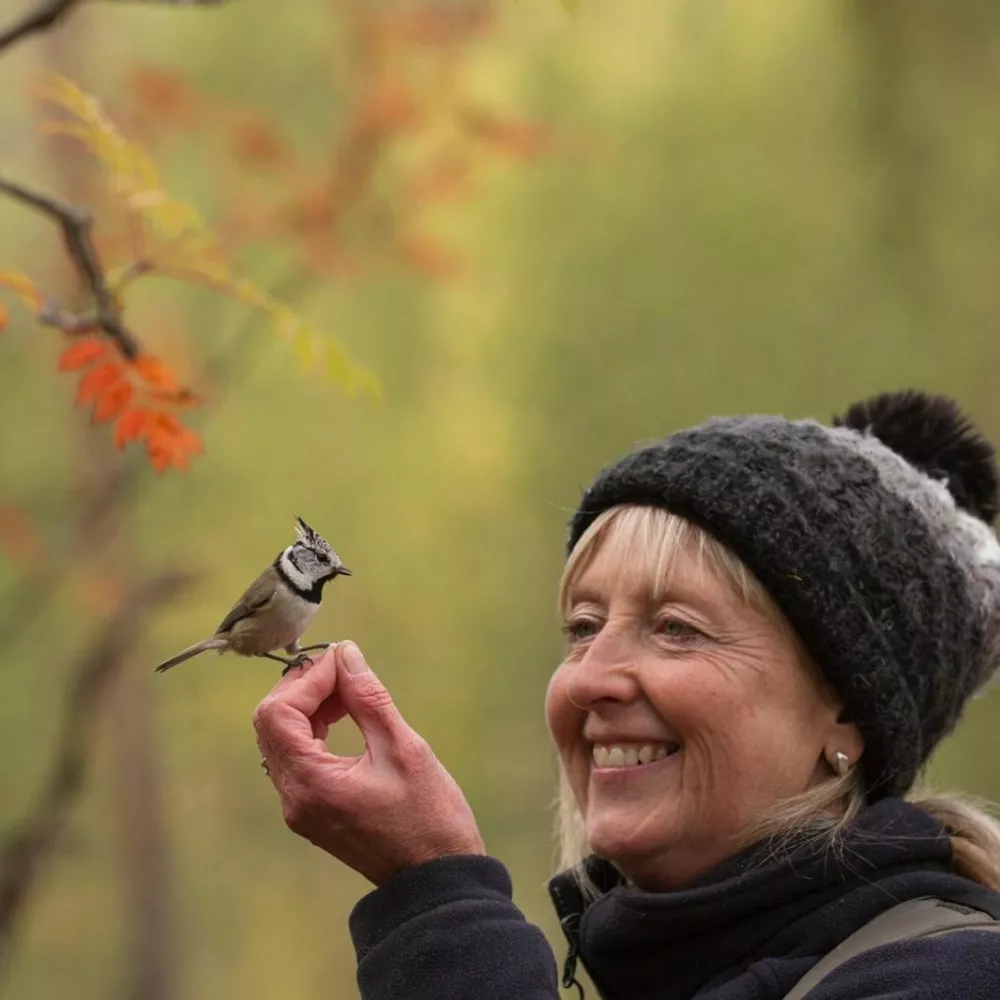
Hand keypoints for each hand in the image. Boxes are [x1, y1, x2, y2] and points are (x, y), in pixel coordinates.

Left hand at [252, 641, 485, 885]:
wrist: (436, 881)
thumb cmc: (429, 818)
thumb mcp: (403, 749)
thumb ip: (368, 698)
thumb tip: (345, 654)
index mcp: (311, 784)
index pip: (278, 714)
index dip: (307, 678)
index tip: (344, 661)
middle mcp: (294, 798)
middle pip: (271, 724)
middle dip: (303, 687)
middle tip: (344, 669)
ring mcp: (300, 807)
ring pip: (281, 738)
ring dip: (309, 705)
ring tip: (351, 689)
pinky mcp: (313, 809)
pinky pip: (297, 756)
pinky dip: (314, 727)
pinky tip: (347, 715)